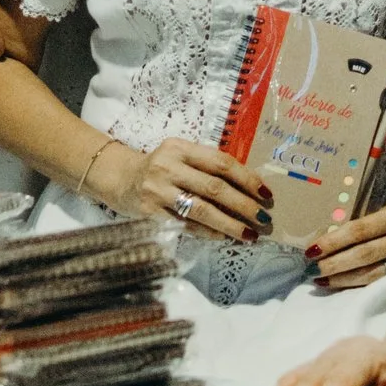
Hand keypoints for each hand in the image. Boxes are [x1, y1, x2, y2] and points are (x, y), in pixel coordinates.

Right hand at [97, 138, 272, 243]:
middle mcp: (168, 166)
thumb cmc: (160, 168)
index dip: (247, 178)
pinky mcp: (150, 212)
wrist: (120, 179)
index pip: (221, 162)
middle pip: (214, 187)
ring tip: (249, 235)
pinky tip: (224, 238)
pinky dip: (208, 232)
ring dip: (229, 224)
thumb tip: (248, 189)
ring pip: (201, 209)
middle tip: (264, 218)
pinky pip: (185, 225)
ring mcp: (158, 190)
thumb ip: (207, 166)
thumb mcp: (180, 157)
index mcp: (181, 148)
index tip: (266, 194)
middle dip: (243, 205)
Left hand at [307, 196, 385, 288]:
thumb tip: (328, 237)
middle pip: (365, 254)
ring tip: (321, 280)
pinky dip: (358, 284)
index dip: (334, 241)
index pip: (360, 230)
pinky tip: (341, 285)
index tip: (312, 248)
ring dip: (343, 278)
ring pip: (373, 273)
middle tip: (312, 268)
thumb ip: (365, 222)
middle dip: (335, 263)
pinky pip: (382, 281)